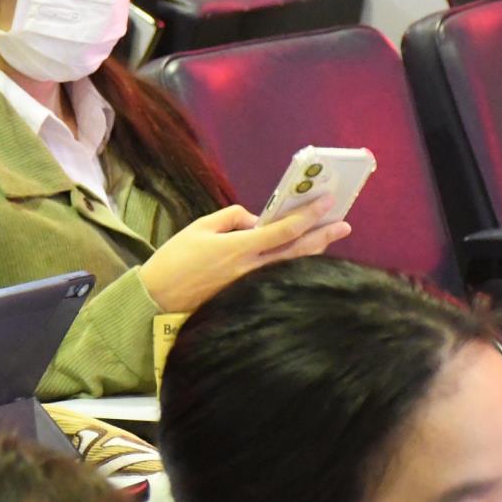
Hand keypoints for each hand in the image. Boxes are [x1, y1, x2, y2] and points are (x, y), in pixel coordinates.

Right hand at [137, 201, 350, 314]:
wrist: (157, 299)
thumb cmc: (174, 260)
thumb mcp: (199, 227)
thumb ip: (231, 218)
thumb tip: (257, 219)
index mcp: (239, 248)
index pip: (284, 230)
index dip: (309, 215)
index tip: (327, 201)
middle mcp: (251, 269)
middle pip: (297, 251)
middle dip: (323, 235)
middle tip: (344, 224)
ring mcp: (252, 286)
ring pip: (291, 266)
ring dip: (313, 251)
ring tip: (329, 238)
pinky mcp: (248, 297)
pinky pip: (278, 277)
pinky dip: (293, 265)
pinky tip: (302, 257)